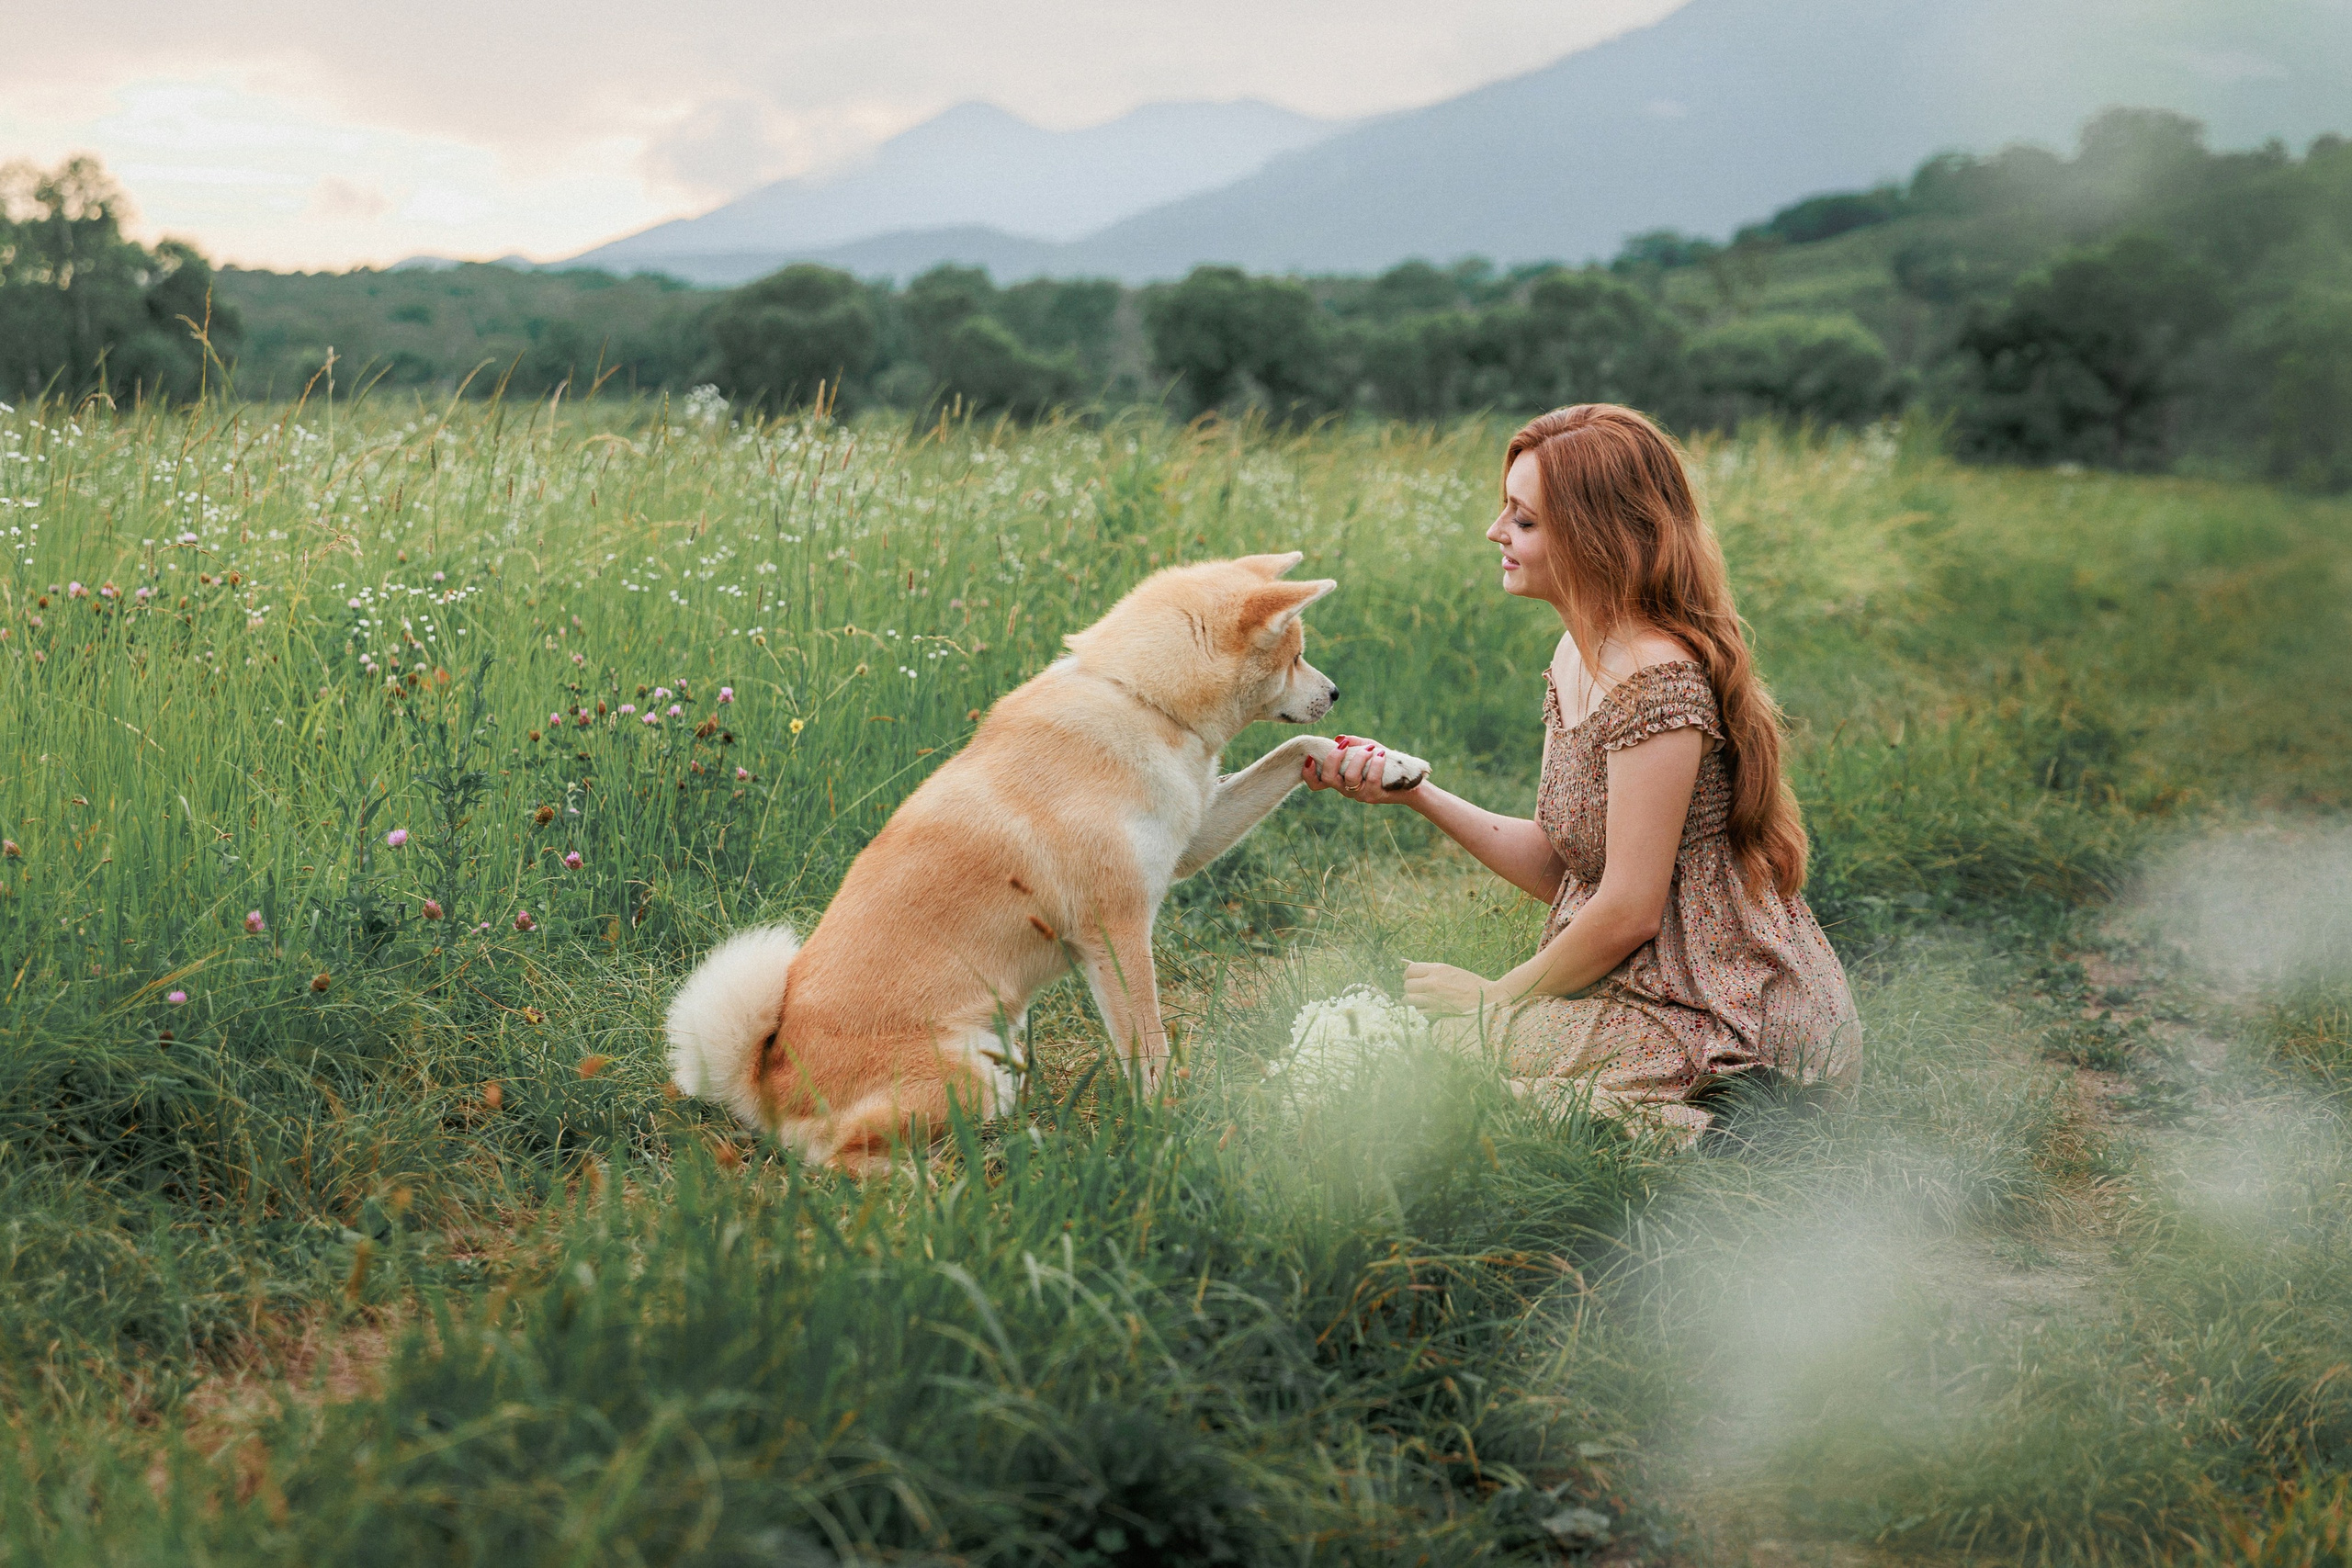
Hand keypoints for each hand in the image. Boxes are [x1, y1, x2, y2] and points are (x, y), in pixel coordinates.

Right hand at [1301, 735, 1429, 803]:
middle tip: (1342, 746)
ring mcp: (1359, 794)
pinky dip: (1375, 764)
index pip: (1316, 783)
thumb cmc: (1384, 763)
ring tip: (1371, 749)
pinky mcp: (1374, 796)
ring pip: (1349, 778)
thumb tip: (1339, 738)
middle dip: (1333, 759)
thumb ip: (1354, 744)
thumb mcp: (1368, 749)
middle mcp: (1346, 789)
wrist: (1408, 782)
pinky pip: (1371, 780)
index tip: (1309, 757)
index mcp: (1340, 779)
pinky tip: (1381, 754)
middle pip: (1328, 779)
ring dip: (1358, 759)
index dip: (1308, 773)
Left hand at [1402, 961, 1501, 1019]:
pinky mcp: (1437, 1013)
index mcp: (1438, 969)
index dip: (1408, 975)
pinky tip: (1425, 1011)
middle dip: (1409, 989)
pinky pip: (1417, 1012)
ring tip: (1418, 1002)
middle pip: (1407, 985)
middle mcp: (1433, 982)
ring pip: (1408, 1000)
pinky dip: (1418, 1012)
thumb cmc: (1471, 984)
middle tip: (1416, 992)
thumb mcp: (1451, 970)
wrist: (1488, 999)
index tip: (1412, 979)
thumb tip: (1411, 969)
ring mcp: (1434, 998)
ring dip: (1410, 1002)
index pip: (1410, 970)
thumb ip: (1432, 970)